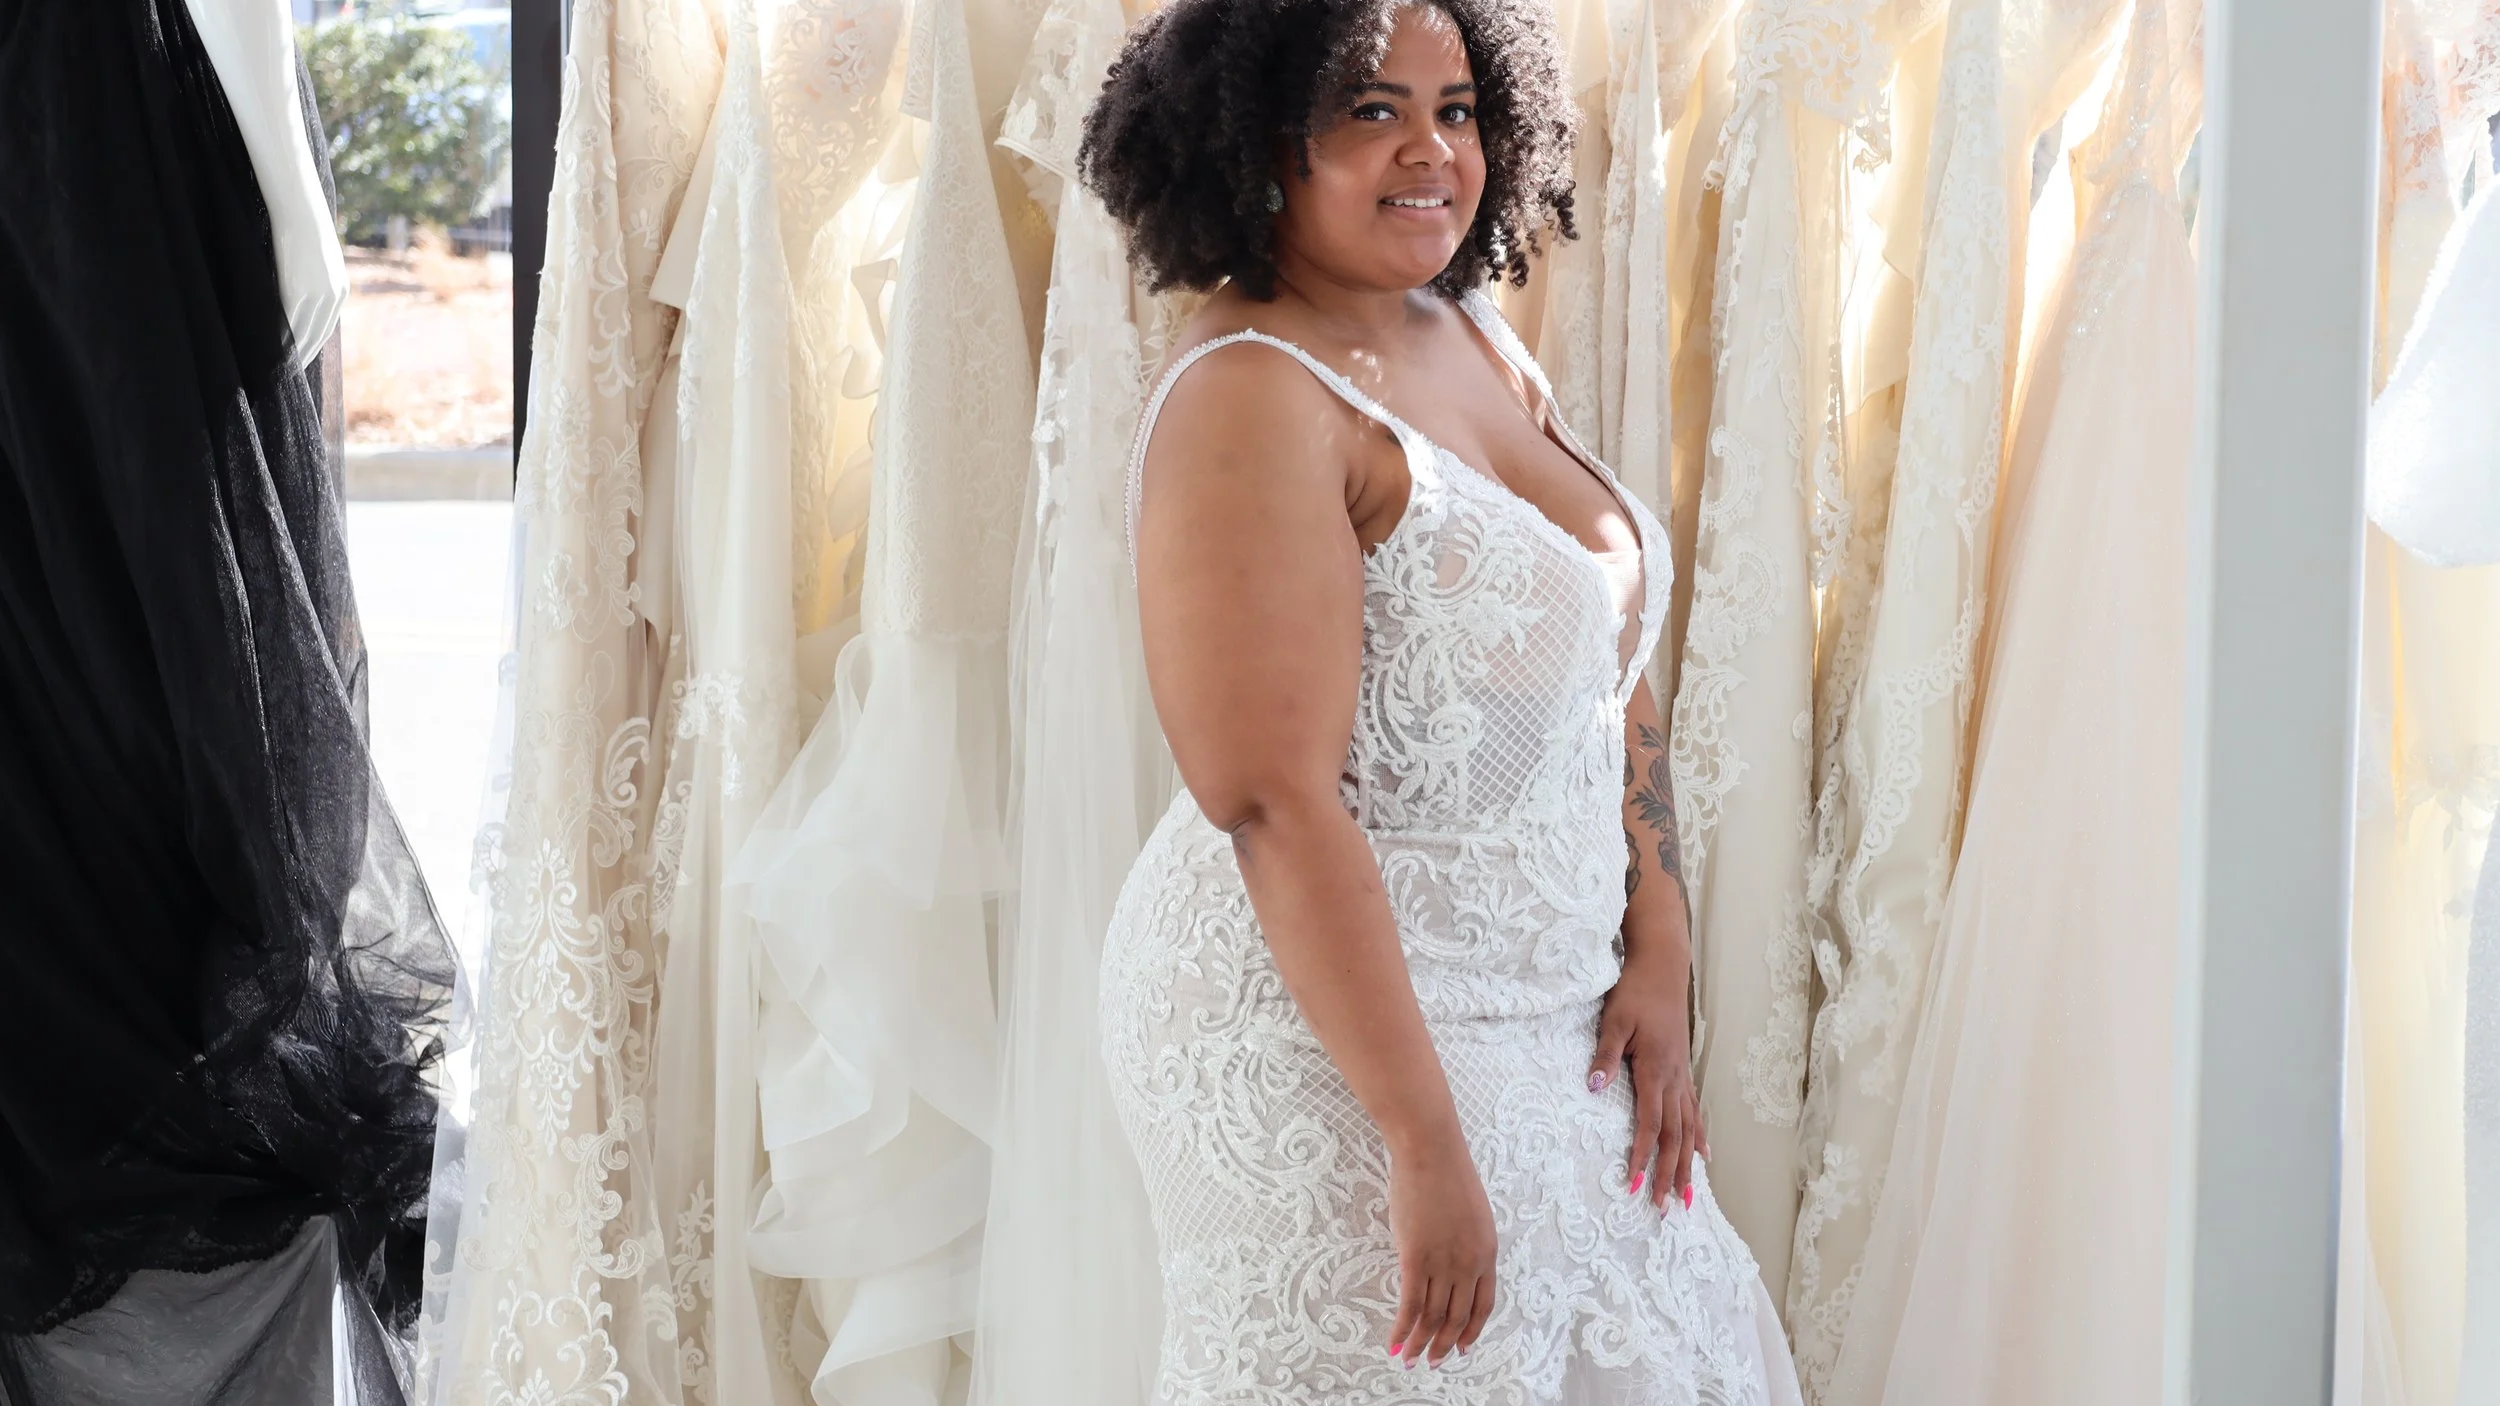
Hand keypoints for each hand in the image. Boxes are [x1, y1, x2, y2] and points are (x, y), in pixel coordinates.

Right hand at [1384, 1133, 1498, 1369]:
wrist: (1431, 1152)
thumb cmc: (1448, 1174)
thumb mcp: (1472, 1215)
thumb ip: (1466, 1244)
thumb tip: (1451, 1267)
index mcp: (1487, 1253)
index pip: (1483, 1305)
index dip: (1471, 1330)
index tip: (1462, 1347)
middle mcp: (1469, 1264)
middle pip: (1457, 1317)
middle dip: (1444, 1345)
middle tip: (1432, 1362)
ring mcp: (1443, 1263)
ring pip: (1433, 1317)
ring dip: (1421, 1343)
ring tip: (1410, 1359)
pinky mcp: (1415, 1258)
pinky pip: (1410, 1304)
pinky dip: (1403, 1328)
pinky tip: (1395, 1342)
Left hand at [1589, 959, 1707, 1212]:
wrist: (1662, 969)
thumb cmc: (1635, 992)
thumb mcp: (1614, 1020)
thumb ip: (1605, 1056)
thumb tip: (1594, 1088)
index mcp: (1656, 1070)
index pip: (1649, 1124)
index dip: (1642, 1156)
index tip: (1633, 1185)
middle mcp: (1675, 1079)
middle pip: (1674, 1136)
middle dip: (1668, 1174)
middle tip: (1663, 1208)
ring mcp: (1683, 1076)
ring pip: (1689, 1129)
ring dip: (1687, 1165)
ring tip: (1687, 1197)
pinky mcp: (1684, 1071)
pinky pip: (1695, 1112)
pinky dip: (1699, 1136)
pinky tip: (1703, 1155)